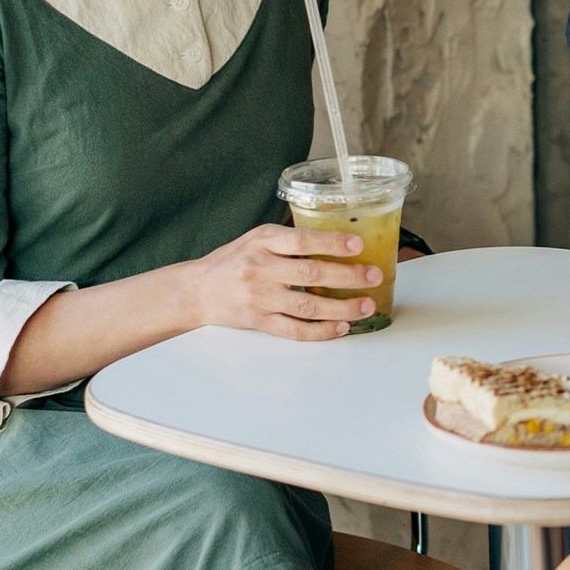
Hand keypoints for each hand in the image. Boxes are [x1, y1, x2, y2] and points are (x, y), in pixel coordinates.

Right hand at [185, 225, 382, 339]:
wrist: (196, 290)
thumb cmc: (233, 260)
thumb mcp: (257, 238)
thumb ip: (290, 240)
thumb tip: (337, 241)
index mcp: (262, 242)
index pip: (301, 241)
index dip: (331, 243)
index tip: (357, 244)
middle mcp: (260, 269)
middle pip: (310, 274)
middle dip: (347, 276)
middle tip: (373, 276)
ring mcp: (259, 298)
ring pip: (307, 306)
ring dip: (341, 308)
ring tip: (365, 306)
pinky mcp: (258, 322)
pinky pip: (294, 330)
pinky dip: (320, 331)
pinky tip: (340, 327)